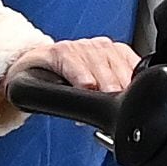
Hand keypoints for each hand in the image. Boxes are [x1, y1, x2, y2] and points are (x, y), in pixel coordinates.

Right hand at [9, 36, 138, 97]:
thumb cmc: (66, 84)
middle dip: (120, 86)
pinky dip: (80, 75)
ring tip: (105, 97)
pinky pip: (72, 61)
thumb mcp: (97, 92)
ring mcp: (78, 47)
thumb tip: (129, 118)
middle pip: (116, 64)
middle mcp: (98, 47)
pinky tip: (86, 86)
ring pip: (97, 62)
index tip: (134, 99)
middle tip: (121, 104)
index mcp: (114, 54)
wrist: (31, 75)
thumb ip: (113, 99)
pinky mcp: (57, 51)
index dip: (134, 82)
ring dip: (103, 82)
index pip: (133, 64)